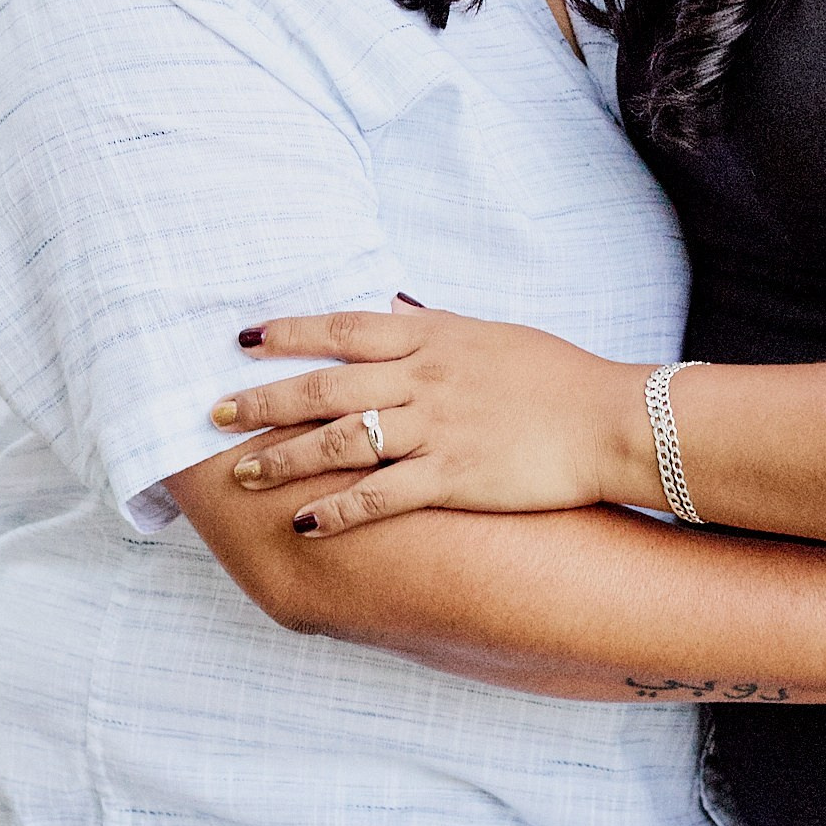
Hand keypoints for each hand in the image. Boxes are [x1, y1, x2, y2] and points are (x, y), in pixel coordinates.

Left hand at [212, 304, 648, 531]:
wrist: (611, 419)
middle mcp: (426, 378)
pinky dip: (338, 509)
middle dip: (263, 401)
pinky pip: (382, 495)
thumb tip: (392, 304)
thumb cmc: (555, 375)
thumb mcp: (490, 333)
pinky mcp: (455, 478)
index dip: (289, 333)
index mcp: (433, 337)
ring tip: (241, 473)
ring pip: (341, 441)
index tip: (243, 340)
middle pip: (326, 387)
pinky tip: (304, 522)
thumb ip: (434, 323)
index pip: (344, 328)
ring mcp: (438, 428)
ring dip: (284, 458)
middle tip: (215, 413)